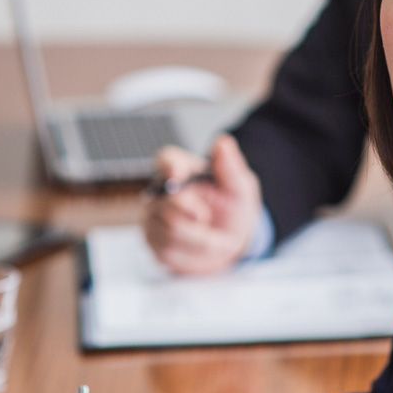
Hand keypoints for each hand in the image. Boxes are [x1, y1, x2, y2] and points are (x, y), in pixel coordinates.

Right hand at [142, 134, 263, 274]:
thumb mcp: (240, 187)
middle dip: (195, 213)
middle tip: (206, 217)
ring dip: (200, 237)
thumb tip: (222, 141)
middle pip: (167, 201)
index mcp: (180, 168)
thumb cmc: (232, 208)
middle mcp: (160, 191)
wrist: (231, 241)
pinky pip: (170, 249)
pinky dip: (193, 251)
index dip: (169, 167)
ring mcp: (152, 217)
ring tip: (210, 234)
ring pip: (171, 229)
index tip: (177, 174)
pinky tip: (200, 246)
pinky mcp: (153, 241)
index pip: (166, 160)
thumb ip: (230, 166)